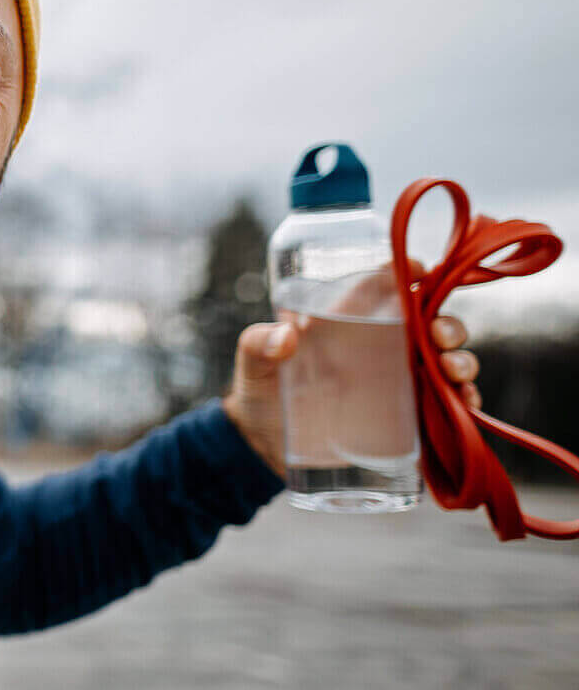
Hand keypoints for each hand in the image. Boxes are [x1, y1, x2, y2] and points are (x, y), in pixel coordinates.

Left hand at [222, 276, 480, 473]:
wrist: (262, 446)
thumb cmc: (258, 392)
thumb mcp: (252, 364)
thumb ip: (257, 345)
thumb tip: (286, 336)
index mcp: (347, 325)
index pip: (382, 288)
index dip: (406, 272)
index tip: (423, 270)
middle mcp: (378, 349)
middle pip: (428, 325)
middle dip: (447, 325)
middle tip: (441, 336)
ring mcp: (395, 382)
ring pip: (445, 363)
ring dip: (461, 362)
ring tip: (454, 371)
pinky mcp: (404, 417)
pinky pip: (445, 406)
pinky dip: (464, 402)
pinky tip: (465, 404)